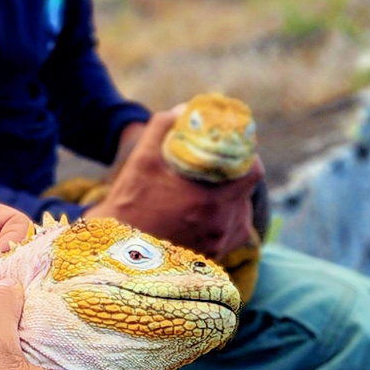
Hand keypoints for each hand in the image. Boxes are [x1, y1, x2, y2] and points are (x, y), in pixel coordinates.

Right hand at [86, 109, 264, 262]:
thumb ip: (164, 128)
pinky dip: (225, 223)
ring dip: (232, 202)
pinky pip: (232, 236)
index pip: (253, 173)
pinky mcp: (213, 259)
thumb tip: (184, 109)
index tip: (235, 150)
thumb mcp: (142, 160)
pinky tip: (206, 216)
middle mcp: (221, 226)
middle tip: (218, 170)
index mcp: (211, 201)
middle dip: (236, 179)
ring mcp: (218, 245)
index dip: (247, 157)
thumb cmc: (129, 204)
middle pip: (246, 194)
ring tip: (210, 193)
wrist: (116, 250)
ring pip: (241, 216)